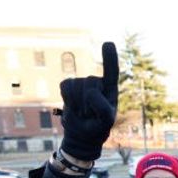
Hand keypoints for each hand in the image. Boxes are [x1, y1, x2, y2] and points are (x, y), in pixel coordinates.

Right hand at [58, 42, 118, 161]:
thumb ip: (102, 108)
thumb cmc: (98, 126)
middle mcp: (97, 82)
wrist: (82, 134)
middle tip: (90, 114)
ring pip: (77, 85)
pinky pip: (66, 86)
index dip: (109, 57)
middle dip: (89, 102)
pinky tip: (73, 106)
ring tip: (83, 112)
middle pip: (91, 83)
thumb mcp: (106, 121)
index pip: (111, 70)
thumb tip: (91, 93)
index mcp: (110, 88)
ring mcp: (82, 82)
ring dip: (78, 103)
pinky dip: (68, 99)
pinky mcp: (69, 85)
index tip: (108, 44)